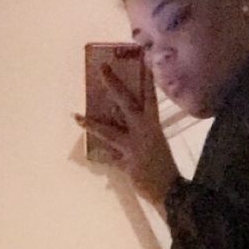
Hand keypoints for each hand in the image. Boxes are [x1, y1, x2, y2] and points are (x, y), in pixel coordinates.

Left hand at [75, 66, 178, 207]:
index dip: (146, 78)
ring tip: (77, 117)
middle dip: (114, 85)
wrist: (171, 191)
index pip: (150, 96)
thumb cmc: (165, 167)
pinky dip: (102, 156)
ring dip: (92, 124)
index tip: (142, 58)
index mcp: (153, 124)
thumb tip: (130, 125)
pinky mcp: (126, 163)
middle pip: (125, 103)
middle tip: (102, 69)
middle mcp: (143, 131)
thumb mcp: (157, 144)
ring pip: (109, 131)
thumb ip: (143, 132)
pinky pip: (110, 158)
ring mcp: (133, 147)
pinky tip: (92, 152)